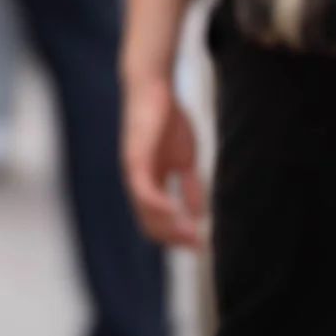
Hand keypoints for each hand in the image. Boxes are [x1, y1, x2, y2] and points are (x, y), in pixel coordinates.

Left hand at [122, 71, 205, 248]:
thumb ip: (190, 186)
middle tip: (199, 246)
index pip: (157, 221)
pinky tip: (176, 214)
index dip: (177, 236)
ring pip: (145, 212)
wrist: (154, 89)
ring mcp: (133, 172)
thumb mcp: (185, 160)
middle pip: (150, 224)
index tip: (201, 245)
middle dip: (175, 238)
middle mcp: (137, 183)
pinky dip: (159, 206)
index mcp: (149, 184)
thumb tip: (197, 214)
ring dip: (170, 227)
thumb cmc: (168, 120)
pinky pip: (143, 191)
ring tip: (191, 236)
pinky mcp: (134, 159)